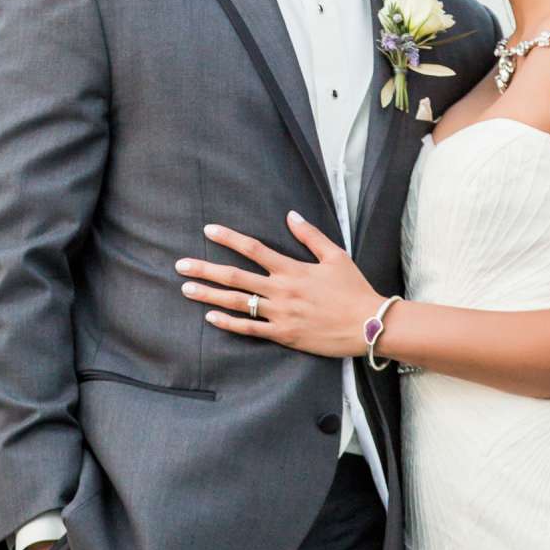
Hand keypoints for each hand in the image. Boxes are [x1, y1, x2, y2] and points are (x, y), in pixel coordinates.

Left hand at [176, 212, 376, 358]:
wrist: (368, 324)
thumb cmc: (353, 289)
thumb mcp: (335, 256)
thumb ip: (310, 236)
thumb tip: (290, 215)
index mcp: (292, 268)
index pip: (254, 249)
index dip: (229, 238)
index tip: (209, 229)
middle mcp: (281, 290)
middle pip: (235, 277)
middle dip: (205, 269)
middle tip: (180, 265)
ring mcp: (280, 314)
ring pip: (237, 303)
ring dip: (209, 296)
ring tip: (186, 289)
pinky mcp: (283, 334)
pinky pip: (250, 329)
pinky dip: (228, 324)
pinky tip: (210, 318)